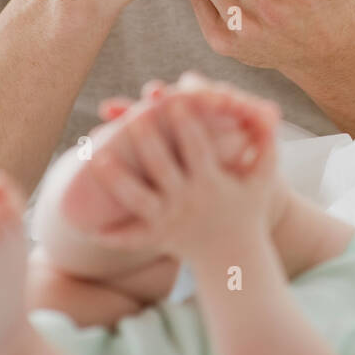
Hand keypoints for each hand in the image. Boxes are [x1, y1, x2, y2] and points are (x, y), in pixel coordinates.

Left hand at [84, 76, 281, 257]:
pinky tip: (80, 217)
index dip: (187, 121)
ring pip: (137, 199)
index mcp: (213, 183)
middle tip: (131, 113)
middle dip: (147, 140)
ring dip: (115, 178)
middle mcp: (189, 201)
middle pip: (162, 167)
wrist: (233, 259)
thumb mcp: (263, 179)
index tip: (175, 95)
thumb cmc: (247, 208)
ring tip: (95, 155)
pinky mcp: (154, 238)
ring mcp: (169, 221)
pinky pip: (128, 237)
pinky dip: (106, 232)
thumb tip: (273, 111)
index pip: (198, 148)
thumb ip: (268, 145)